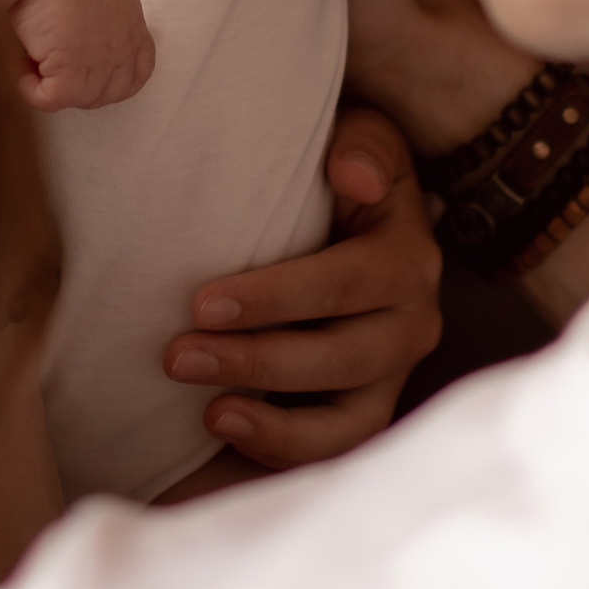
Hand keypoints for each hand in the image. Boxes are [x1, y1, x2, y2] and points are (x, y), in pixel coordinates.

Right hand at [0, 0, 154, 111]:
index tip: (77, 71)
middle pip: (109, 93)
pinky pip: (50, 100)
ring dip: (51, 83)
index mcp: (130, 21)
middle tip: (45, 62)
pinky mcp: (73, 74)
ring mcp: (102, 62)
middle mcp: (124, 45)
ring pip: (80, 99)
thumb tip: (75, 47)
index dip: (108, 80)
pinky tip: (18, 58)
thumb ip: (100, 23)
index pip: (138, 72)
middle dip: (77, 86)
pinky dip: (30, 87)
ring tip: (28, 52)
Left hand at [161, 109, 441, 468]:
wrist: (353, 218)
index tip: (202, 303)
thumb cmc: (338, 177)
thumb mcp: (362, 138)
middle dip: (256, 360)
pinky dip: (283, 449)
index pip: (345, 285)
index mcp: (407, 259)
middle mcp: (411, 324)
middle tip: (177, 356)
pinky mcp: (367, 411)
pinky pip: (335, 450)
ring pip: (347, 420)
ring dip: (274, 423)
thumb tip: (352, 175)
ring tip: (207, 411)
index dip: (275, 299)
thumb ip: (363, 146)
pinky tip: (226, 429)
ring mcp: (391, 376)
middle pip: (343, 358)